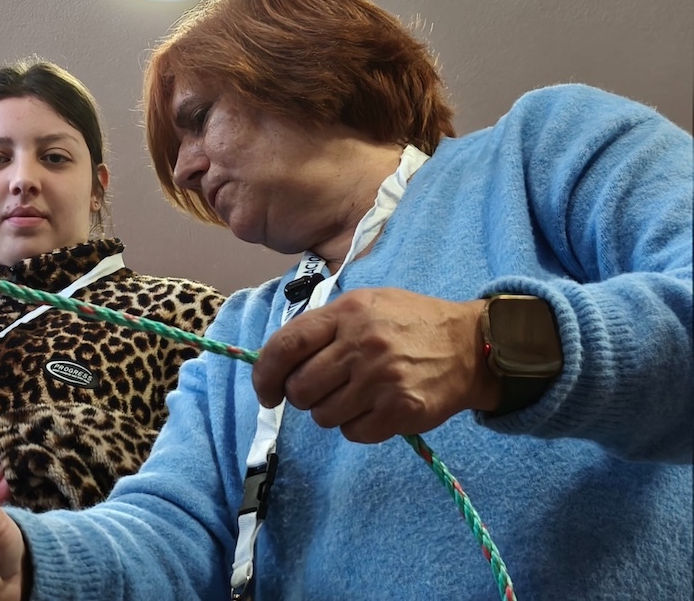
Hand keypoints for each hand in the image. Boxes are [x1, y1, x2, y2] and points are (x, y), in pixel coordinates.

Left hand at [252, 288, 500, 443]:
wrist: (472, 345)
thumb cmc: (410, 324)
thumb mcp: (367, 304)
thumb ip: (324, 326)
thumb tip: (278, 360)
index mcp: (347, 313)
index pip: (286, 345)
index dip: (265, 373)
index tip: (266, 391)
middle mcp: (361, 345)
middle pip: (300, 388)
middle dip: (301, 396)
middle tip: (322, 391)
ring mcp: (381, 379)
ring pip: (323, 415)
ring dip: (331, 412)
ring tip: (356, 395)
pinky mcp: (400, 410)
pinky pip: (353, 433)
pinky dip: (357, 427)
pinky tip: (376, 409)